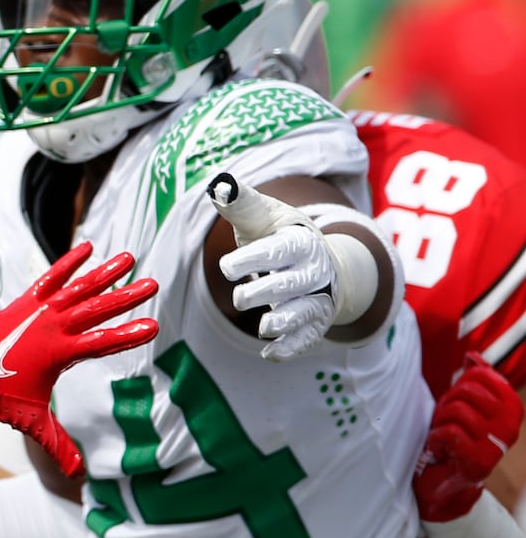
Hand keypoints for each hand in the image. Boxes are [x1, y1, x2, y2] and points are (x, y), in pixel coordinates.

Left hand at [0, 242, 157, 475]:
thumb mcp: (27, 420)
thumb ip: (55, 444)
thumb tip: (77, 474)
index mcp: (58, 353)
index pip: (101, 344)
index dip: (128, 336)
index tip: (154, 327)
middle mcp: (51, 326)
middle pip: (96, 309)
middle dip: (125, 298)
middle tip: (153, 284)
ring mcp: (38, 310)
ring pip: (77, 288)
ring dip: (103, 273)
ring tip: (128, 257)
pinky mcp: (25, 301)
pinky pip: (50, 278)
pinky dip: (68, 263)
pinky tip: (86, 247)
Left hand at [208, 173, 333, 360]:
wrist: (318, 259)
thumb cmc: (279, 234)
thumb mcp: (262, 215)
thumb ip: (239, 203)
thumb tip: (219, 184)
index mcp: (299, 241)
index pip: (278, 251)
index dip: (252, 260)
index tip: (225, 268)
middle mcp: (313, 271)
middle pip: (291, 285)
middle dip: (264, 292)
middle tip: (240, 297)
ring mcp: (316, 299)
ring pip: (303, 314)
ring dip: (283, 323)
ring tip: (263, 326)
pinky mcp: (313, 323)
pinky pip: (304, 340)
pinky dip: (289, 349)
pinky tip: (268, 353)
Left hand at [414, 353, 523, 521]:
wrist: (444, 481)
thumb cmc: (452, 438)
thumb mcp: (461, 403)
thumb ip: (470, 380)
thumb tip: (472, 357)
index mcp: (511, 408)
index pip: (481, 375)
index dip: (459, 386)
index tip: (457, 404)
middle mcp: (511, 426)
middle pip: (467, 391)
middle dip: (447, 404)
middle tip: (446, 423)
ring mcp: (498, 445)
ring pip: (457, 411)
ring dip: (440, 423)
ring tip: (443, 437)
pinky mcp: (480, 462)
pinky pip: (450, 433)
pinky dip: (437, 439)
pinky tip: (440, 450)